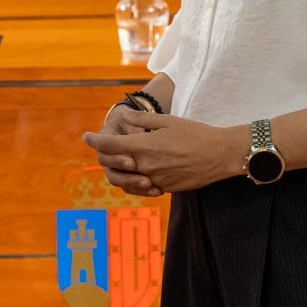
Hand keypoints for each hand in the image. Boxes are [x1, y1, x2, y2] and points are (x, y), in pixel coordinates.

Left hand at [83, 113, 245, 194]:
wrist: (219, 155)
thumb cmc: (195, 133)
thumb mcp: (167, 121)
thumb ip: (141, 121)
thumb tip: (122, 117)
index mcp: (144, 148)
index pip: (109, 146)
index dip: (94, 140)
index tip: (86, 136)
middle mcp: (146, 167)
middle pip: (113, 165)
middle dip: (104, 155)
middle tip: (102, 146)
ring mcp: (155, 180)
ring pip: (126, 181)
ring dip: (119, 171)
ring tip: (120, 160)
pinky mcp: (165, 189)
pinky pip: (142, 188)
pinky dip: (136, 181)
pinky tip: (140, 172)